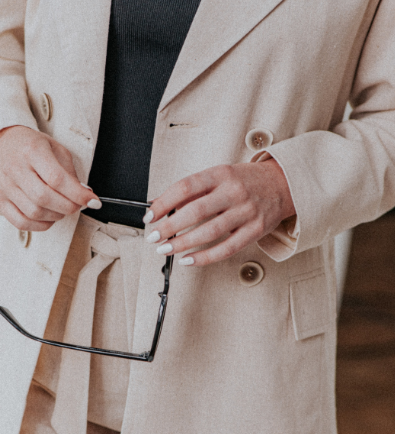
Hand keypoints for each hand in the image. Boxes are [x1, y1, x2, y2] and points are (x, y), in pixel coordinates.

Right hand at [0, 125, 100, 230]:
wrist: (3, 144)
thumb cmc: (33, 147)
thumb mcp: (56, 149)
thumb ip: (70, 173)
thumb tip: (84, 196)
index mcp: (32, 151)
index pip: (57, 179)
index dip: (78, 194)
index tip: (93, 201)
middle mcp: (14, 168)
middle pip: (44, 198)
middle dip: (68, 207)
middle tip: (77, 205)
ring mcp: (4, 185)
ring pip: (34, 212)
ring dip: (56, 216)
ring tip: (62, 208)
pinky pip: (20, 222)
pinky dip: (39, 225)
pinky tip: (48, 218)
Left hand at [143, 160, 294, 264]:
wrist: (283, 184)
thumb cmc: (246, 181)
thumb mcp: (219, 175)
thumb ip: (194, 190)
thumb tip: (161, 206)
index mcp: (221, 174)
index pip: (186, 187)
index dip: (164, 202)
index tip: (150, 215)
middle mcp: (234, 192)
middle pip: (195, 211)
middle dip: (170, 227)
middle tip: (154, 236)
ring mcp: (246, 212)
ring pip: (209, 232)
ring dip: (183, 243)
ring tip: (166, 249)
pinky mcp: (254, 231)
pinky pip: (226, 248)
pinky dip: (204, 257)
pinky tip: (188, 260)